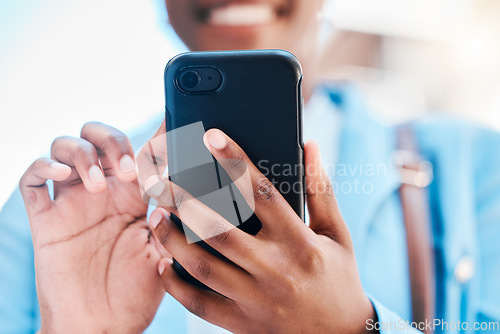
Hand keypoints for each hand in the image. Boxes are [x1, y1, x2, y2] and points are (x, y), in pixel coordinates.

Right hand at [19, 122, 164, 333]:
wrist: (101, 327)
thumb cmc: (136, 294)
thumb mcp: (164, 253)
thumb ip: (170, 221)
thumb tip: (176, 188)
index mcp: (134, 195)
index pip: (140, 151)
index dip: (153, 135)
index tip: (169, 129)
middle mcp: (104, 191)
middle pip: (99, 136)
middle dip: (113, 141)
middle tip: (129, 170)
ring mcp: (72, 201)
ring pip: (65, 146)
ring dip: (83, 154)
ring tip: (99, 185)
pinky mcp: (46, 219)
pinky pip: (32, 179)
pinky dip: (43, 167)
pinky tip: (62, 175)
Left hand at [146, 129, 375, 333]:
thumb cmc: (339, 278)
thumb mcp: (337, 234)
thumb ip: (321, 190)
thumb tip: (308, 146)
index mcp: (299, 242)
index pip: (261, 193)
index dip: (235, 161)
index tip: (210, 137)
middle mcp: (275, 270)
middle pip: (219, 230)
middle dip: (184, 201)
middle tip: (160, 181)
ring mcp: (256, 300)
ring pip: (203, 267)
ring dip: (173, 240)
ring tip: (156, 217)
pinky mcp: (242, 324)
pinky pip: (200, 305)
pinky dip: (176, 285)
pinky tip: (163, 263)